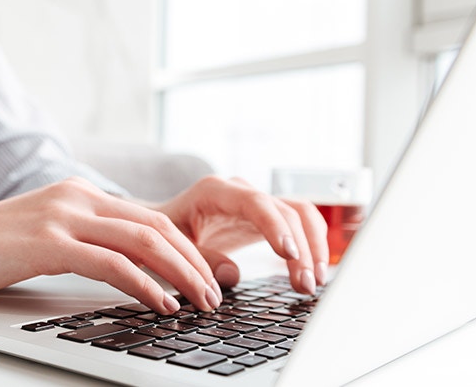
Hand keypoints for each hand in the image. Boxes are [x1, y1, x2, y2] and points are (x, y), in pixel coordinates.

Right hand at [0, 177, 224, 314]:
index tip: (205, 279)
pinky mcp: (47, 243)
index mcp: (80, 193)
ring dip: (181, 275)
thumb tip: (126, 268)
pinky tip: (160, 305)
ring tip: (200, 303)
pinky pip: (111, 263)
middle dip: (195, 264)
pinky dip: (145, 285)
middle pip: (157, 226)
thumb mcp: (44, 235)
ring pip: (143, 241)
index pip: (150, 218)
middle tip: (215, 295)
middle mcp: (76, 197)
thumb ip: (83, 240)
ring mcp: (62, 216)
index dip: (186, 250)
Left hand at [156, 176, 328, 294]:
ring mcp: (256, 202)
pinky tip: (311, 273)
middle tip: (304, 284)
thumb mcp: (173, 246)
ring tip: (312, 282)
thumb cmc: (165, 234)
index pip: (255, 203)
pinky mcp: (266, 217)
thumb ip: (200, 258)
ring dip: (313, 247)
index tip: (288, 254)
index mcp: (214, 191)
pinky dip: (310, 246)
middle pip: (284, 211)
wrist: (163, 225)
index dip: (275, 227)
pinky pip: (298, 225)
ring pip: (300, 215)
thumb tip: (233, 275)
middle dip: (300, 248)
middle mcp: (241, 191)